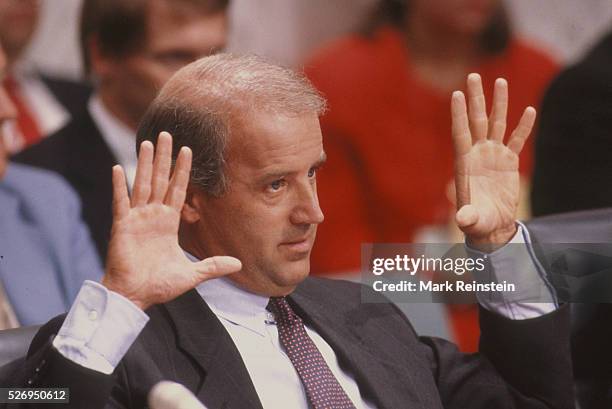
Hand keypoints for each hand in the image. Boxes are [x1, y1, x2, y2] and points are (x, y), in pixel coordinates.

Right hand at [102, 132, 241, 309]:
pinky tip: (118, 168)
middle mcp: (153, 216)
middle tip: (166, 133)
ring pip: (142, 184)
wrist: (135, 297)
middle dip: (163, 157)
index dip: (182, 170)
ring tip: (147, 142)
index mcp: (168, 223)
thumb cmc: (159, 285)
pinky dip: (119, 186)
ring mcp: (136, 219)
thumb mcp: (192, 274)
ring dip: (144, 163)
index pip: (178, 189)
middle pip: (160, 180)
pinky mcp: (122, 227)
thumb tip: (239, 263)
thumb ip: (213, 266)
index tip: (187, 150)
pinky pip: (121, 202)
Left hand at [451, 73, 535, 249]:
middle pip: (476, 121)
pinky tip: (529, 111)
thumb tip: (462, 219)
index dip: (458, 115)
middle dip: (475, 99)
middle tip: (472, 76)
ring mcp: (493, 155)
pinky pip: (517, 139)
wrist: (491, 225)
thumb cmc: (477, 223)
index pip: (460, 133)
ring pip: (496, 124)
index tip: (456, 94)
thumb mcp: (471, 221)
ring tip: (501, 82)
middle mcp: (477, 154)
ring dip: (499, 103)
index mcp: (464, 163)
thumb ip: (467, 218)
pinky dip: (523, 126)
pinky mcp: (508, 160)